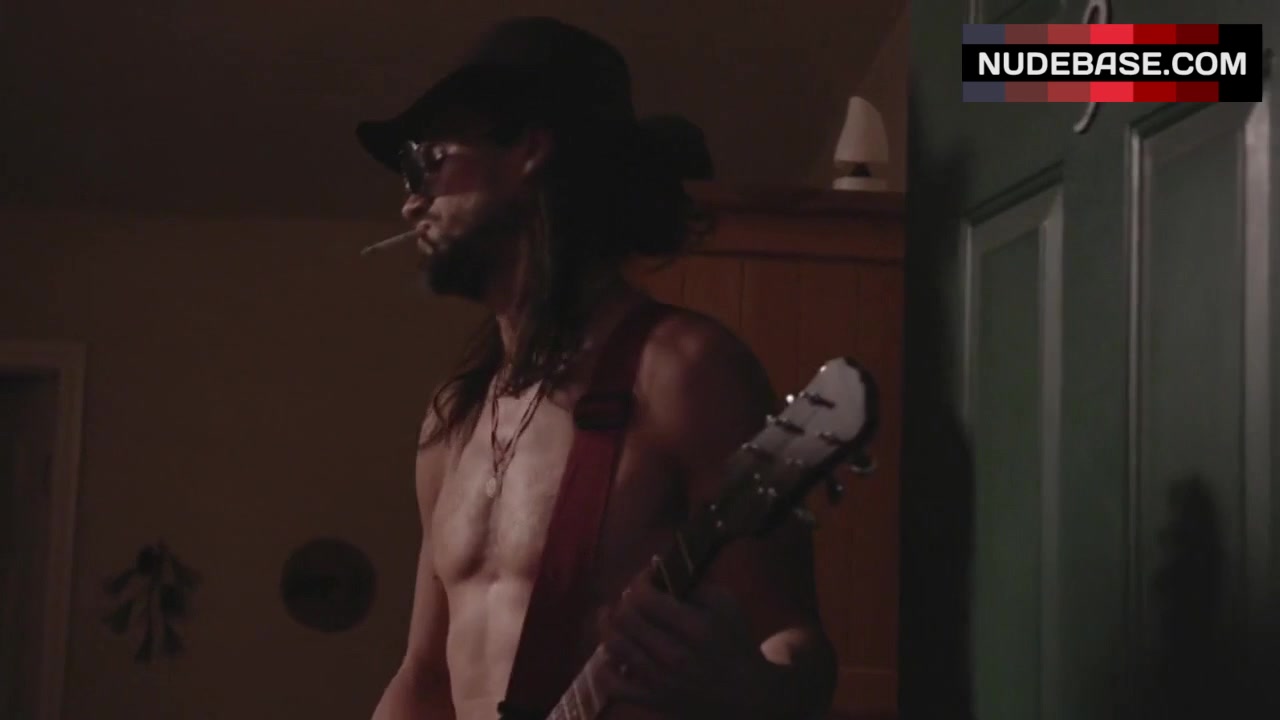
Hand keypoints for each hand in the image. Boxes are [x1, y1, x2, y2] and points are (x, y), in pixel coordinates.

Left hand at [597, 575, 768, 714]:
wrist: (745, 694)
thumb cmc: (735, 643)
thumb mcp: (727, 604)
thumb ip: (694, 584)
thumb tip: (657, 568)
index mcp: (694, 628)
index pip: (644, 597)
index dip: (639, 580)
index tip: (646, 577)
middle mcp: (673, 654)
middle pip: (624, 618)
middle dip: (623, 601)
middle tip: (632, 598)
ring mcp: (658, 680)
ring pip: (614, 645)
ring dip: (608, 625)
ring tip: (613, 616)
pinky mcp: (650, 700)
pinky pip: (612, 684)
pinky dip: (604, 666)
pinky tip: (612, 653)